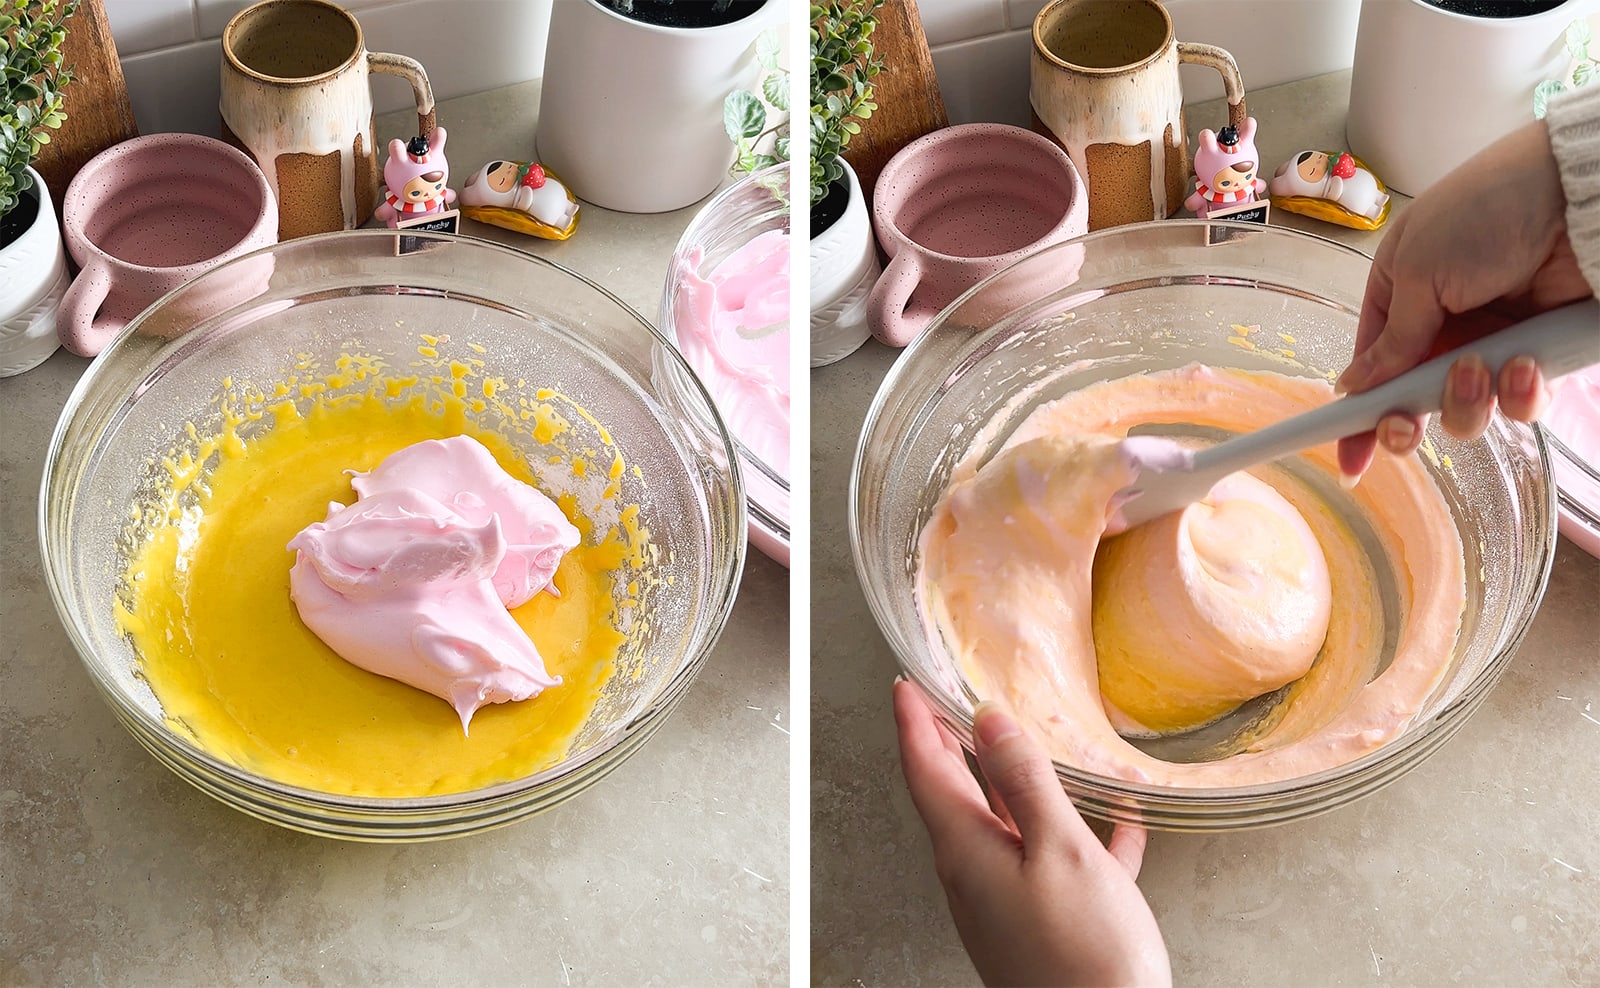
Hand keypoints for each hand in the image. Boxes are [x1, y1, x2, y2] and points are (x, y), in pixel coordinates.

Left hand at [893, 680, 1170, 987]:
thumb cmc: (1084, 958)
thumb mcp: (1059, 851)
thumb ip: (1025, 782)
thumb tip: (991, 722)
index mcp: (967, 850)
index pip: (925, 770)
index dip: (913, 722)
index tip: (904, 686)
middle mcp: (975, 873)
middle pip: (954, 792)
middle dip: (947, 742)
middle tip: (943, 702)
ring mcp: (1006, 899)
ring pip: (1002, 823)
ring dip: (1011, 781)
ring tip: (1022, 743)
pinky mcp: (1040, 922)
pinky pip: (1050, 861)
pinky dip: (1073, 831)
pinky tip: (1117, 822)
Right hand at [1335, 118, 1592, 478]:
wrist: (1574, 195)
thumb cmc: (1485, 211)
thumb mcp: (1418, 272)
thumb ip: (1391, 341)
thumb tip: (1353, 384)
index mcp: (1400, 300)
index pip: (1369, 371)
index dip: (1357, 417)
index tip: (1350, 460)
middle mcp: (1441, 328)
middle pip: (1412, 404)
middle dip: (1409, 420)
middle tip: (1408, 423)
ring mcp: (1490, 344)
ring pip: (1465, 411)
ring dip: (1467, 401)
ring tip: (1483, 368)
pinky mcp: (1536, 355)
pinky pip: (1519, 402)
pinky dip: (1519, 394)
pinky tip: (1524, 366)